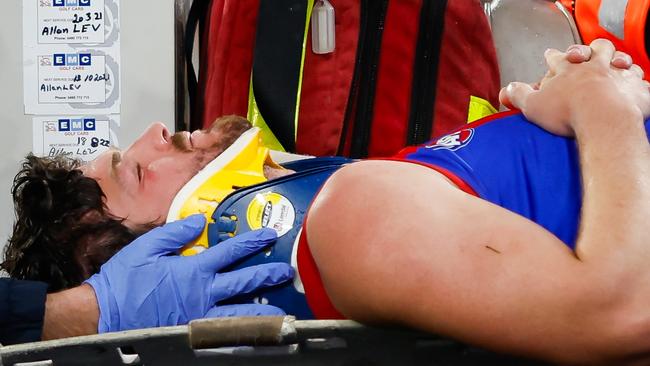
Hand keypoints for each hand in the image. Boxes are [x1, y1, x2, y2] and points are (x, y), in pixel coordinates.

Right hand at [85, 214, 293, 331]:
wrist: (103, 316)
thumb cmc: (123, 282)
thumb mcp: (147, 248)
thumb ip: (176, 234)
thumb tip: (199, 222)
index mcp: (193, 269)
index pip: (231, 251)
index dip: (252, 241)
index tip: (269, 235)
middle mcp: (203, 293)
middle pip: (244, 283)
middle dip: (267, 274)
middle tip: (284, 271)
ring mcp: (200, 317)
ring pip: (240, 313)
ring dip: (262, 309)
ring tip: (280, 308)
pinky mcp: (193, 334)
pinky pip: (224, 335)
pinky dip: (242, 335)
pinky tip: (254, 335)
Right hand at [500, 39, 649, 135]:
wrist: (602, 119)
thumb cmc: (567, 112)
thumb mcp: (533, 105)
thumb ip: (518, 95)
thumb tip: (506, 90)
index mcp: (568, 70)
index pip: (557, 58)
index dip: (552, 56)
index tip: (550, 54)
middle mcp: (594, 67)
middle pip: (594, 50)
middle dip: (590, 50)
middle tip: (586, 54)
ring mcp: (617, 75)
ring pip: (620, 60)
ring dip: (618, 61)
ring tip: (616, 64)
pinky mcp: (635, 88)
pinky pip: (639, 81)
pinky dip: (636, 81)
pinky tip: (634, 84)